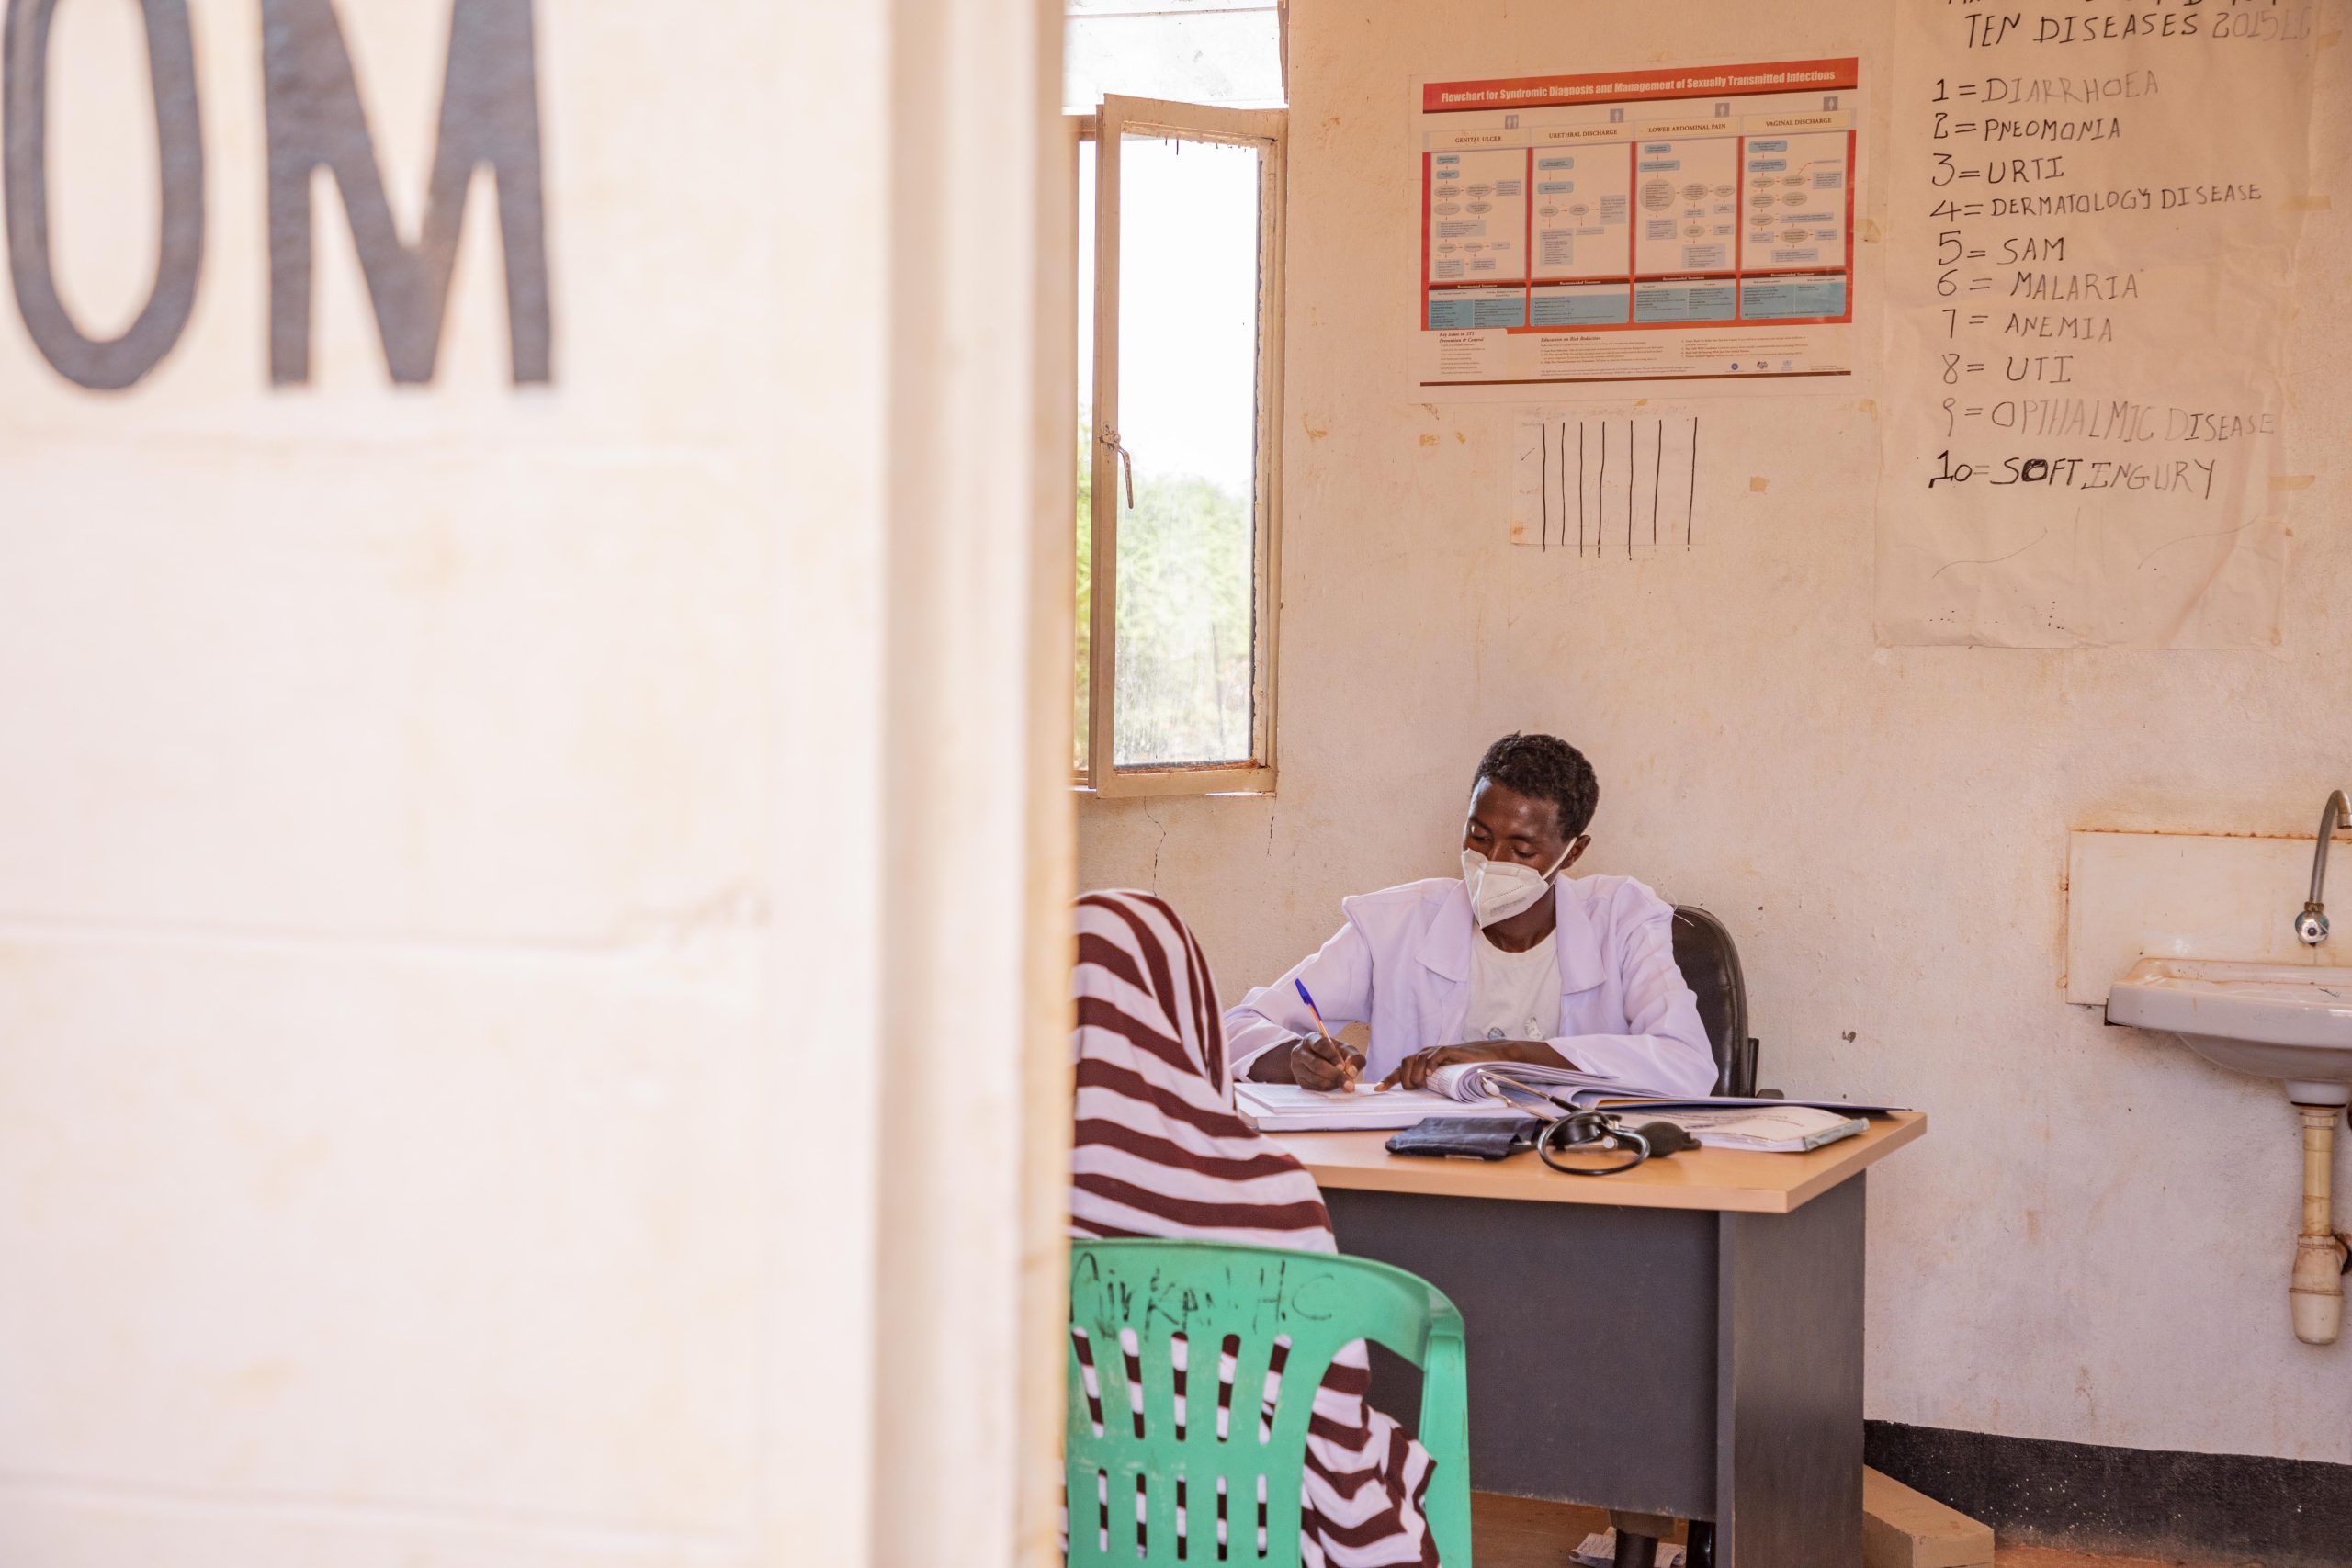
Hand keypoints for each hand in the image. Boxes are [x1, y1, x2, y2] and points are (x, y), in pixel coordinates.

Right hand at [1289, 1033, 1365, 1090]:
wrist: (1316, 1058)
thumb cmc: (1333, 1053)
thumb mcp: (1345, 1050)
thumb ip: (1353, 1057)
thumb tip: (1352, 1071)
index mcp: (1312, 1039)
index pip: (1321, 1045)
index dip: (1332, 1056)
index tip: (1342, 1066)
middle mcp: (1300, 1052)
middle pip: (1317, 1064)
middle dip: (1335, 1075)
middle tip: (1349, 1084)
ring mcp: (1297, 1067)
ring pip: (1315, 1078)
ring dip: (1332, 1083)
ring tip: (1344, 1084)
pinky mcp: (1299, 1080)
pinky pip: (1313, 1087)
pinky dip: (1327, 1088)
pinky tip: (1334, 1085)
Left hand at [1378, 1040, 1559, 1091]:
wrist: (1483, 1057)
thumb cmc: (1462, 1069)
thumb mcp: (1443, 1079)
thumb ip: (1432, 1085)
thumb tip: (1420, 1099)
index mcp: (1421, 1062)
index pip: (1400, 1069)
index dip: (1388, 1079)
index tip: (1377, 1090)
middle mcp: (1425, 1054)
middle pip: (1404, 1063)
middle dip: (1405, 1078)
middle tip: (1415, 1089)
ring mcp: (1435, 1051)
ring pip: (1416, 1060)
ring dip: (1416, 1074)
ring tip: (1423, 1084)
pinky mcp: (1448, 1050)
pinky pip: (1434, 1055)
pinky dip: (1429, 1064)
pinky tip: (1430, 1074)